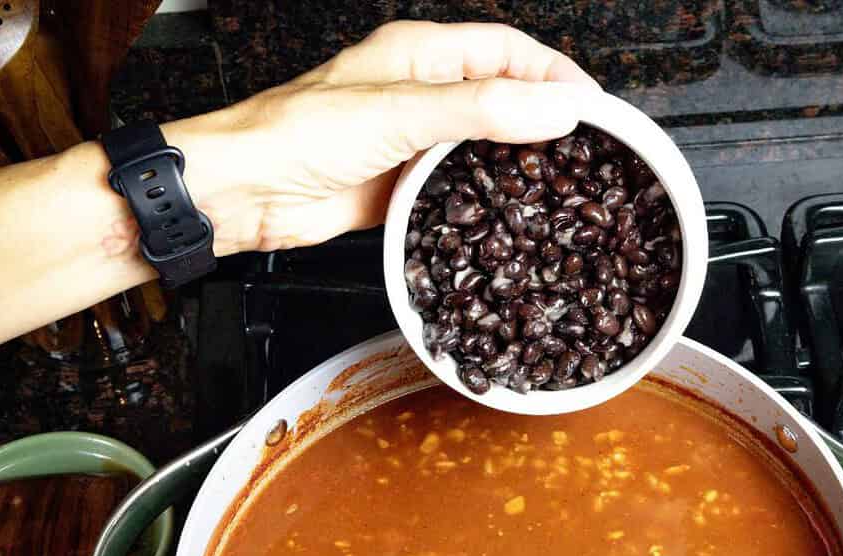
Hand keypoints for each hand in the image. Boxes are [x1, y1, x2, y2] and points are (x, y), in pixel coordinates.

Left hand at [166, 21, 597, 254]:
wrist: (247, 192)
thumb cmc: (299, 135)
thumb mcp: (401, 114)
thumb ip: (480, 112)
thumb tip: (554, 110)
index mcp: (421, 55)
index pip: (507, 52)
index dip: (555, 75)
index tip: (595, 109)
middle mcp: (421, 94)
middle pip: (502, 99)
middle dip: (545, 120)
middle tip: (588, 152)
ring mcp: (413, 142)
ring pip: (483, 147)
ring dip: (518, 163)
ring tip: (558, 186)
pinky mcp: (402, 187)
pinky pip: (456, 189)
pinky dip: (484, 200)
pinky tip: (505, 216)